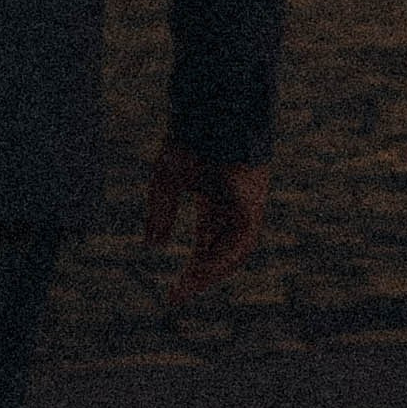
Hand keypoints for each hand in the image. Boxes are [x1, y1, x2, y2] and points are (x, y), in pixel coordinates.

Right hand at [143, 139, 270, 303]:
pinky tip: (203, 268)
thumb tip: (152, 246)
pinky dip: (223, 257)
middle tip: (178, 295)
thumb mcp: (166, 181)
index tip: (174, 292)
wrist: (208, 112)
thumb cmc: (188, 139)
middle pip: (222, 253)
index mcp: (216, 200)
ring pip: (235, 251)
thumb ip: (160, 213)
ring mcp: (247, 205)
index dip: (193, 268)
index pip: (207, 244)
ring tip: (188, 286)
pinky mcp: (253, 202)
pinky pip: (241, 240)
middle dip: (201, 276)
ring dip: (212, 271)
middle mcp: (234, 206)